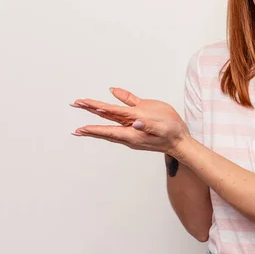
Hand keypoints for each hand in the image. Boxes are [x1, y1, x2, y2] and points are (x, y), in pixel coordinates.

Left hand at [70, 87, 189, 156]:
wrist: (179, 141)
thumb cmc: (172, 133)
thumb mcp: (161, 127)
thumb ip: (147, 124)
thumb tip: (135, 122)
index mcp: (133, 133)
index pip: (110, 128)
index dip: (95, 127)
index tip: (81, 128)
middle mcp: (129, 134)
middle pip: (105, 127)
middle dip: (89, 123)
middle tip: (75, 118)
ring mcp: (131, 132)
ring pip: (109, 126)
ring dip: (95, 123)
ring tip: (80, 126)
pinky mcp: (135, 128)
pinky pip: (117, 123)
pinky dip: (106, 120)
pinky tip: (103, 112)